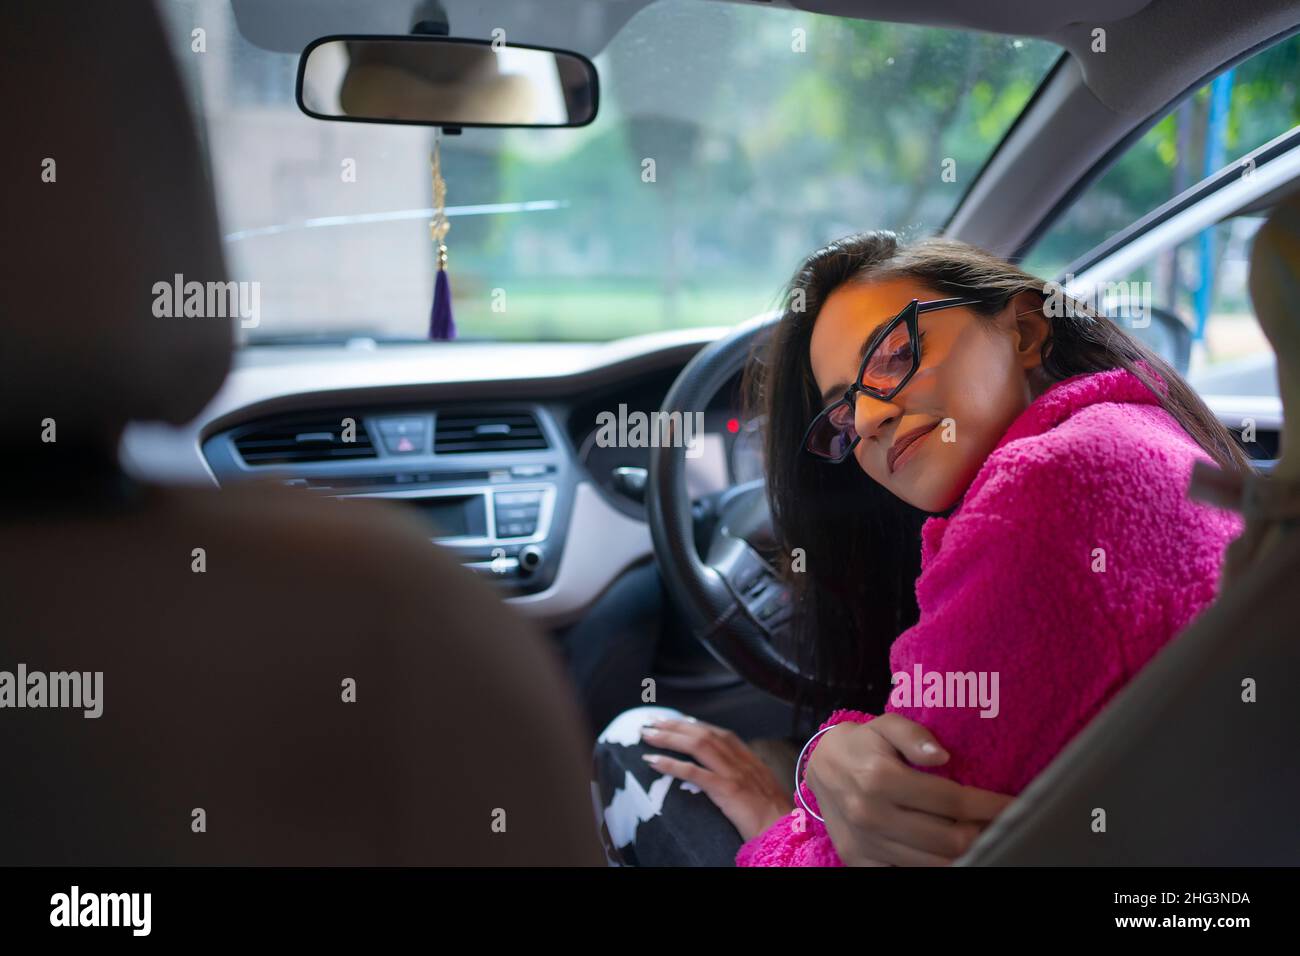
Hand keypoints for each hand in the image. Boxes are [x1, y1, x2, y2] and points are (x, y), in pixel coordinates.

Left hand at [639, 717, 793, 840]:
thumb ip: (745, 776)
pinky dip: (671, 764)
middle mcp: (740, 760)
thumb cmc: (774, 816)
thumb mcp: (762, 788)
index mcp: (749, 758)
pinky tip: (653, 760)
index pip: (718, 733)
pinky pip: (694, 772)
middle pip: (703, 733)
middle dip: (675, 725)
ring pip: (697, 745)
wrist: (785, 831)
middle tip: (651, 722)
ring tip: (647, 735)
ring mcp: (733, 772)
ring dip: (668, 737)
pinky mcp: (726, 789)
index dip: (694, 724)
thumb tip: (727, 773)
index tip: (676, 720)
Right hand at [805, 713, 1013, 865]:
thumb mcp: (884, 725)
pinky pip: (906, 874)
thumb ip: (913, 734)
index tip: (1014, 805)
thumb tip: (942, 755)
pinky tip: (949, 851)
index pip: (951, 799)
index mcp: (880, 778)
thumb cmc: (862, 744)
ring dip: (965, 854)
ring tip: (981, 837)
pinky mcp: (859, 861)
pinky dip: (935, 866)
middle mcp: (871, 814)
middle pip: (948, 839)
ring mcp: (864, 843)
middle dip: (984, 833)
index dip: (990, 805)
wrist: (819, 769)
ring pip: (933, 864)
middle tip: (1001, 824)